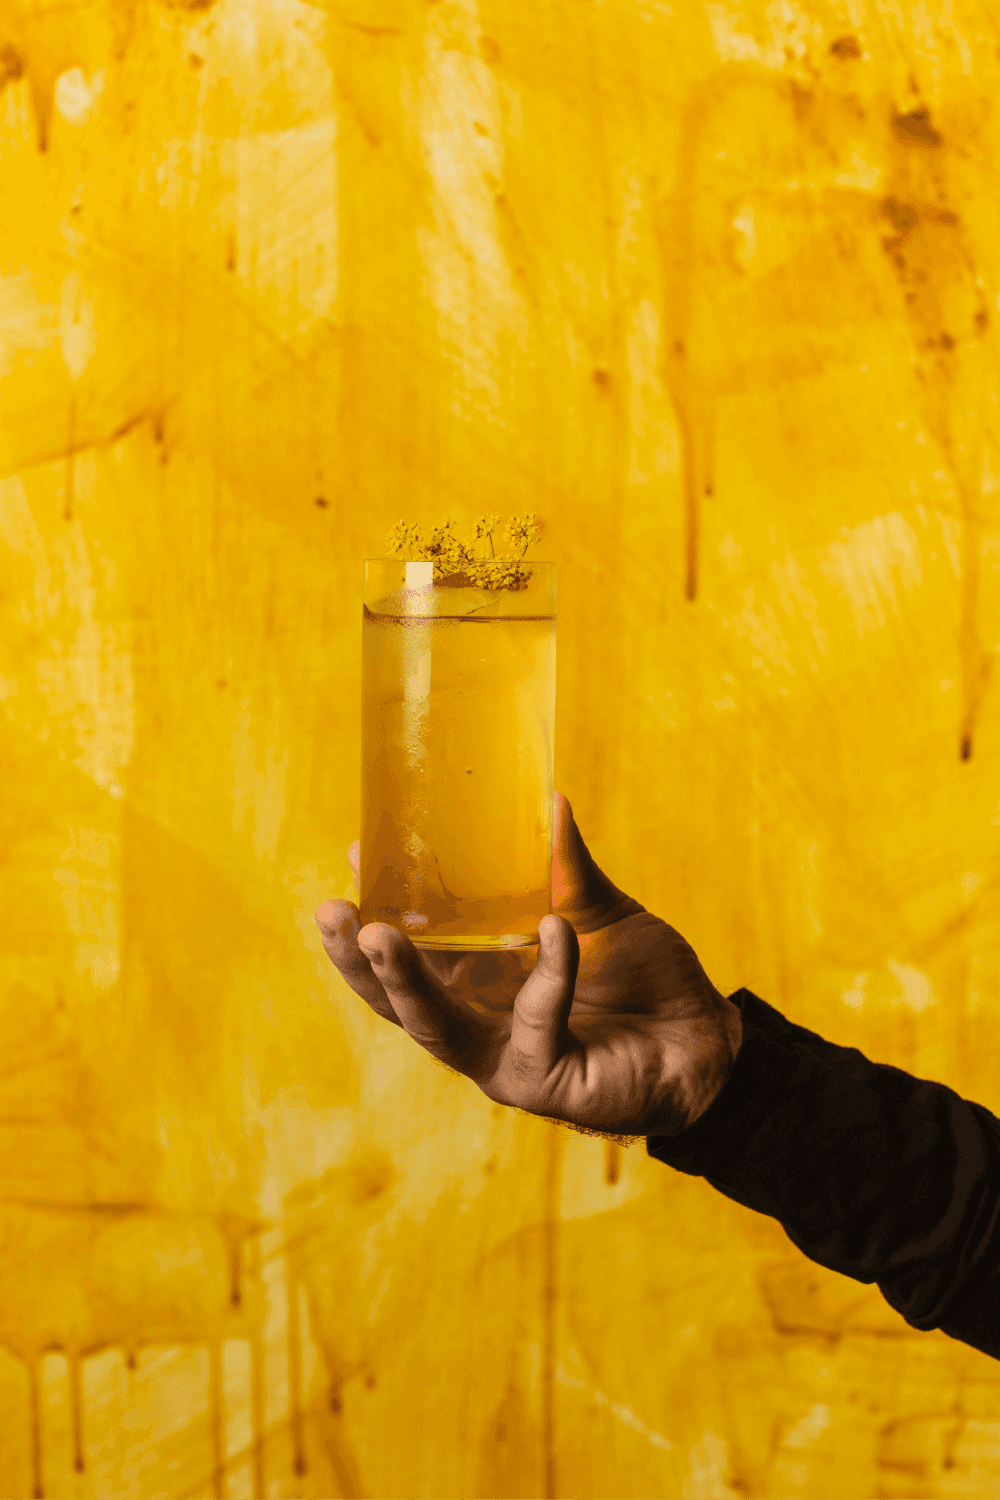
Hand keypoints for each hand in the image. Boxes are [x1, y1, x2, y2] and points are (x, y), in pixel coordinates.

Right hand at [315, 793, 741, 1138]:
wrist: (707, 1040)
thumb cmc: (648, 980)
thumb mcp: (598, 912)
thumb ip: (565, 869)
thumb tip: (549, 799)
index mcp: (478, 984)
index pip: (408, 953)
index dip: (372, 913)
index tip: (352, 855)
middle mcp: (479, 1023)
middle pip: (395, 1001)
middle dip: (356, 960)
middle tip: (331, 911)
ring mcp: (505, 1058)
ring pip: (436, 1028)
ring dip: (405, 983)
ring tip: (379, 935)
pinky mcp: (546, 1081)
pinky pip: (536, 1024)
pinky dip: (545, 978)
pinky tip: (552, 932)